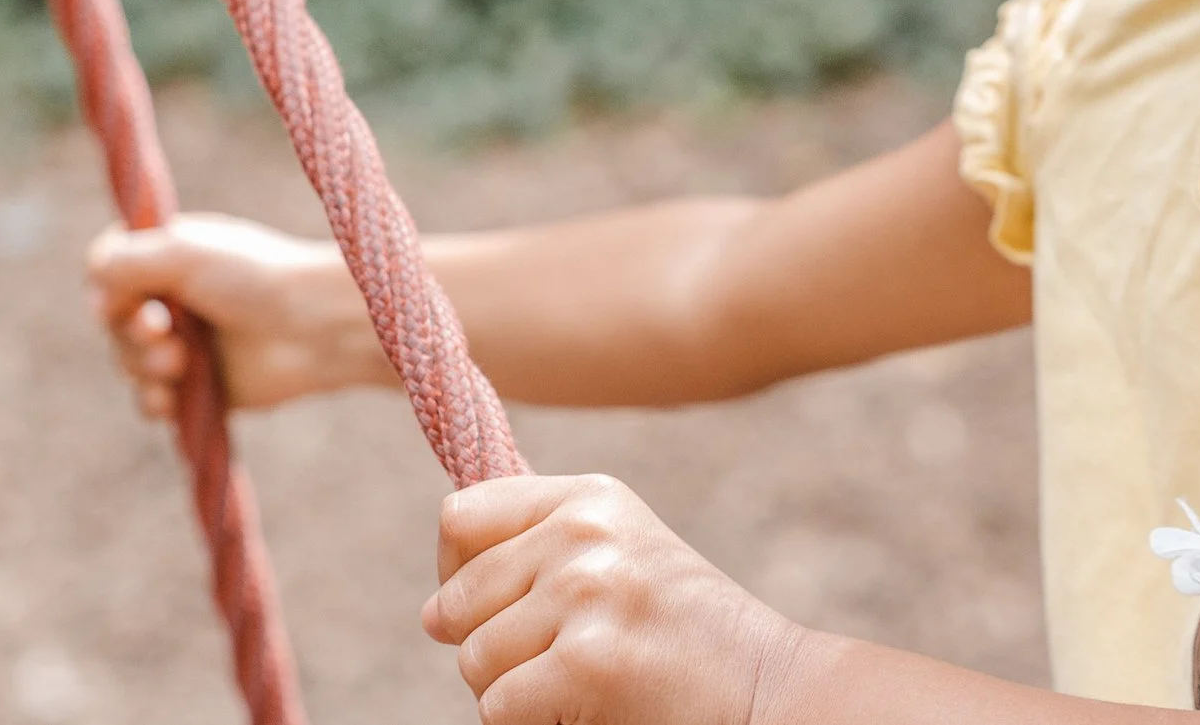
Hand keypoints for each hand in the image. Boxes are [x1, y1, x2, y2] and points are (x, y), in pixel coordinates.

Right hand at [86, 213, 383, 416]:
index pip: (106, 272)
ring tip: (182, 362)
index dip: (109, 291)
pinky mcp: (197, 385)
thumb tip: (93, 278)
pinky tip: (173, 396)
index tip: (130, 299)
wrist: (314, 328)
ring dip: (145, 367)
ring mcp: (184, 342)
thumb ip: (124, 259)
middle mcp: (173, 298)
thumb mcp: (184, 252)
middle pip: (111, 324)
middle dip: (131, 335)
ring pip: (127, 364)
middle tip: (165, 332)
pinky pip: (151, 401)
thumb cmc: (256, 278)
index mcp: (169, 256)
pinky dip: (156, 400)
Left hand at [424, 474, 794, 724]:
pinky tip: (591, 706)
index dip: (459, 572)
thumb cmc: (685, 632)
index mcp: (592, 498)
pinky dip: (532, 723)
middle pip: (454, 600)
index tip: (499, 604)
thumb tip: (430, 610)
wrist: (770, 687)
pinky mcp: (588, 662)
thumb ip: (537, 553)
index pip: (460, 517)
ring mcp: (587, 594)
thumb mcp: (621, 556)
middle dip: (489, 643)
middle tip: (563, 656)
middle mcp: (585, 534)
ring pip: (473, 660)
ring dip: (514, 690)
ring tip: (586, 680)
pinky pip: (498, 708)